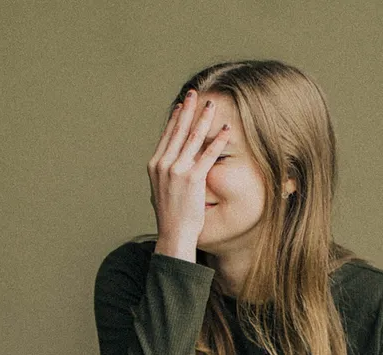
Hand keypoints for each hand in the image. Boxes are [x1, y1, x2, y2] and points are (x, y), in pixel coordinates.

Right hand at [147, 90, 230, 261]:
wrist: (173, 233)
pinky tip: (226, 129)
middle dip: (187, 110)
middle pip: (178, 130)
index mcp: (155, 165)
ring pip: (193, 138)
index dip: (175, 118)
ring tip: (211, 105)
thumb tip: (170, 164)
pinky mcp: (192, 179)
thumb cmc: (171, 215)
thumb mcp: (161, 189)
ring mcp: (177, 171)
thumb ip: (166, 173)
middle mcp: (164, 164)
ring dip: (204, 119)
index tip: (181, 105)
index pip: (166, 135)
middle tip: (194, 93)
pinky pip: (208, 154)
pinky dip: (218, 140)